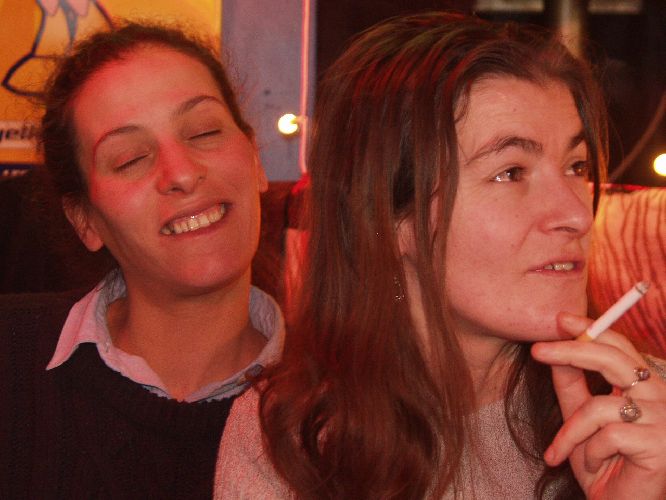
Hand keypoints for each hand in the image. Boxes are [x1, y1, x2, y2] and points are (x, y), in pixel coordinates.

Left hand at [531, 312, 665, 499]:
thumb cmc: (601, 463)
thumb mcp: (579, 418)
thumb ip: (571, 385)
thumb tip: (553, 351)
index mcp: (643, 385)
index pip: (618, 347)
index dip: (591, 329)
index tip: (560, 319)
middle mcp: (660, 397)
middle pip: (614, 360)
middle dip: (571, 351)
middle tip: (536, 351)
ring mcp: (664, 420)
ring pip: (599, 407)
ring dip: (570, 432)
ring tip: (560, 454)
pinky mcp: (661, 445)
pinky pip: (606, 436)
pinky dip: (587, 451)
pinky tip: (593, 467)